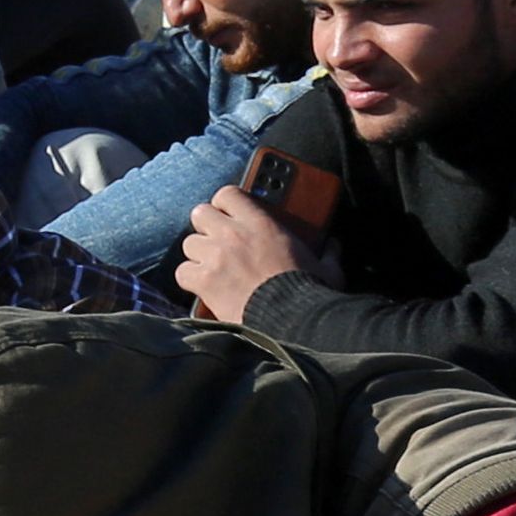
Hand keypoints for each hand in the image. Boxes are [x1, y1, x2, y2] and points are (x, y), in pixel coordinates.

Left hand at [175, 184, 321, 321]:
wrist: (291, 322)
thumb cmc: (308, 292)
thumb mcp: (326, 268)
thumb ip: (328, 252)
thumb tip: (333, 245)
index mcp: (261, 223)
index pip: (227, 194)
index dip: (225, 203)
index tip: (229, 213)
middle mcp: (233, 234)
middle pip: (200, 213)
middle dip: (206, 226)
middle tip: (216, 239)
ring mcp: (215, 257)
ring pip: (189, 244)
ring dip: (198, 254)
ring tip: (210, 267)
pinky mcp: (205, 282)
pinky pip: (182, 273)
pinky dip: (190, 280)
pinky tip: (202, 287)